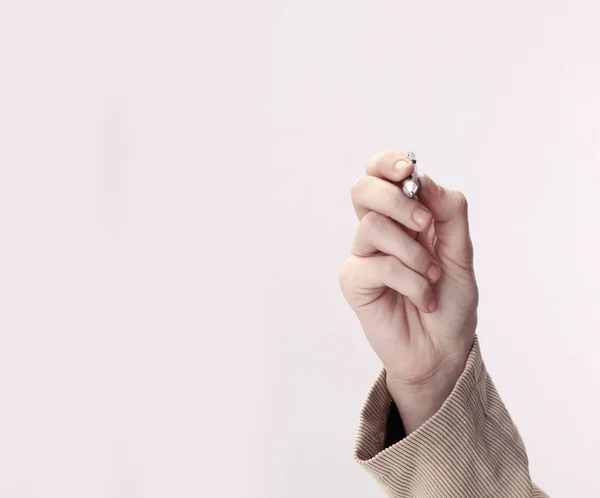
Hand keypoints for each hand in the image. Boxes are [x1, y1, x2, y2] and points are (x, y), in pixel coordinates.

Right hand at [338, 151, 478, 432]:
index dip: (388, 164)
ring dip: (412, 252)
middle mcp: (379, 231)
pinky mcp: (355, 281)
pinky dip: (410, 281)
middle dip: (396, 200)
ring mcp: (363, 255)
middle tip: (424, 224)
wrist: (444, 349)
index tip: (408, 172)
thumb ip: (448, 213)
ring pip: (372, 226)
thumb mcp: (461, 252)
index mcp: (403, 216)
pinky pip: (378, 265)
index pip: (381, 174)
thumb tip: (424, 181)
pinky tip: (423, 298)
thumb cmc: (451, 301)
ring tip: (431, 275)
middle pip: (363, 189)